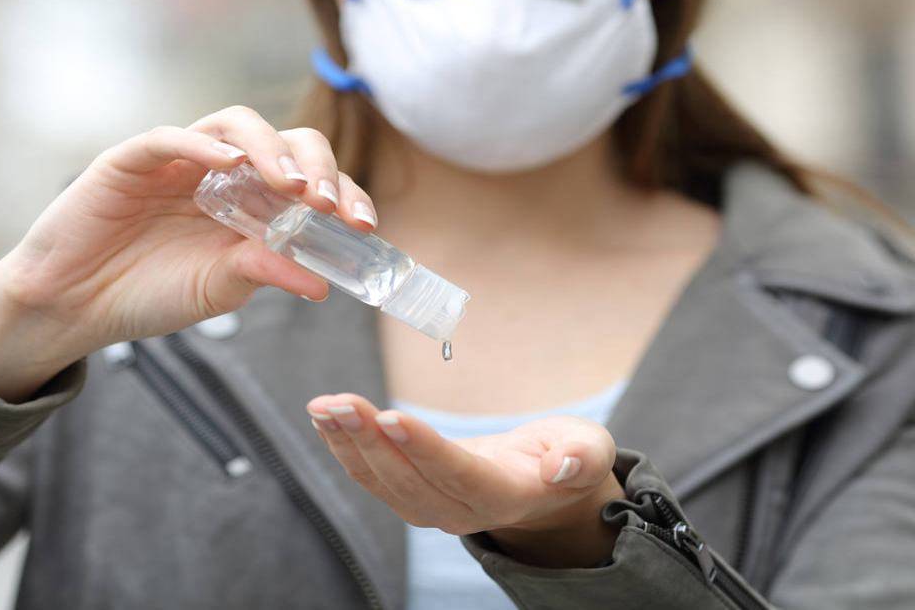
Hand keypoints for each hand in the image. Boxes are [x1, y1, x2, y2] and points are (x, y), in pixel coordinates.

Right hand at [0, 106, 377, 400]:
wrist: (74, 307)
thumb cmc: (147, 293)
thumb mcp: (219, 289)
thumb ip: (265, 273)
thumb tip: (322, 283)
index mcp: (250, 202)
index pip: (309, 181)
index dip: (342, 194)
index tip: (363, 225)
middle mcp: (222, 172)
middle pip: (283, 142)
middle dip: (315, 165)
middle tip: (325, 202)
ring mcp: (180, 160)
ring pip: (236, 124)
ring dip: (270, 149)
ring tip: (288, 186)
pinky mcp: (133, 159)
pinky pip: (171, 137)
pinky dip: (203, 144)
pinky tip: (228, 163)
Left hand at [307, 393, 624, 568]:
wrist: (546, 483)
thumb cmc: (567, 456)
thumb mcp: (591, 449)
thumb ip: (583, 458)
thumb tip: (564, 465)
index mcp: (507, 496)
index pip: (459, 475)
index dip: (424, 450)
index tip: (390, 419)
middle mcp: (463, 512)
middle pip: (410, 479)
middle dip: (370, 440)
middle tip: (339, 403)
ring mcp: (433, 510)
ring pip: (383, 481)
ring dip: (348, 443)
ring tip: (323, 406)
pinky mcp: (413, 497)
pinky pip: (372, 476)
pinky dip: (344, 447)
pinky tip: (325, 417)